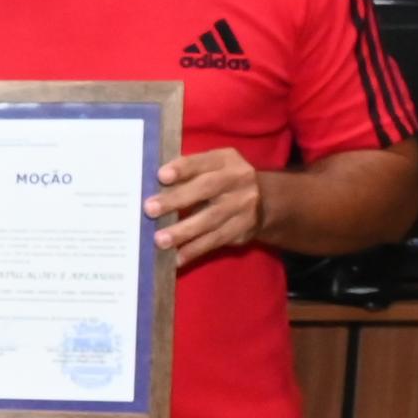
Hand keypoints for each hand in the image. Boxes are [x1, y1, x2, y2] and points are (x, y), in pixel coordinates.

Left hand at [147, 148, 264, 267]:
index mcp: (225, 160)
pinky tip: (177, 257)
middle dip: (176, 199)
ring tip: (160, 240)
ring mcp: (243, 206)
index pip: (202, 161)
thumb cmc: (222, 181)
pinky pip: (216, 240)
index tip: (161, 176)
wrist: (266, 201)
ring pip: (211, 219)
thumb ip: (188, 173)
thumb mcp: (212, 168)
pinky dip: (195, 250)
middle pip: (206, 189)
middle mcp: (238, 180)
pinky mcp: (243, 229)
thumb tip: (151, 187)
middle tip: (150, 210)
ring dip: (183, 231)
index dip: (182, 169)